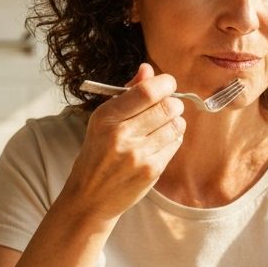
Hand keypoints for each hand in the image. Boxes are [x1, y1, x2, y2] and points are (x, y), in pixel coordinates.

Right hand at [61, 63, 185, 223]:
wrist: (90, 197)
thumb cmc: (98, 154)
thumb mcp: (103, 120)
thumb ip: (128, 93)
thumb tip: (148, 69)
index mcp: (106, 117)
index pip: (147, 91)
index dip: (165, 83)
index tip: (167, 84)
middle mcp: (121, 135)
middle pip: (167, 106)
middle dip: (173, 102)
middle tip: (168, 106)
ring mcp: (137, 155)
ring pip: (176, 125)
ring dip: (175, 121)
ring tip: (163, 125)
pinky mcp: (151, 170)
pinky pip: (175, 144)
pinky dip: (173, 138)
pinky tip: (161, 141)